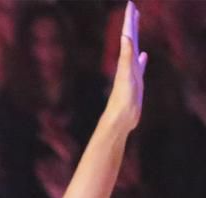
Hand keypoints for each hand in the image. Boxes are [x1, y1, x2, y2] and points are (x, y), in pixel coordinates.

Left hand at [105, 2, 146, 133]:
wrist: (120, 119)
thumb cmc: (122, 99)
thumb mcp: (126, 74)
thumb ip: (126, 55)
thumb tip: (126, 36)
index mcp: (126, 60)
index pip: (128, 35)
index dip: (129, 20)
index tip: (130, 4)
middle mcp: (127, 64)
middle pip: (130, 39)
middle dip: (132, 24)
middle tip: (133, 9)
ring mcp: (131, 73)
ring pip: (134, 50)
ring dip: (135, 38)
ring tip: (136, 28)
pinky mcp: (136, 82)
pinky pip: (140, 67)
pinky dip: (142, 59)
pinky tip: (144, 56)